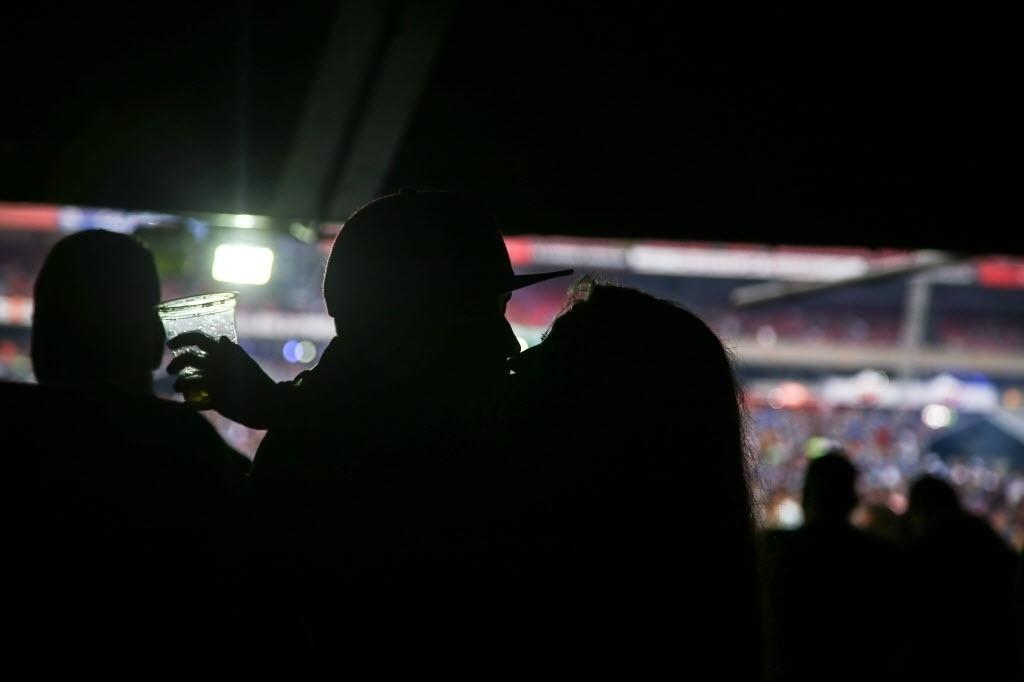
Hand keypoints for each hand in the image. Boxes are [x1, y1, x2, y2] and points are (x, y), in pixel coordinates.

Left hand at [167, 333, 281, 428]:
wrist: (270, 403)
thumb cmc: (258, 382)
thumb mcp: (246, 362)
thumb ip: (232, 352)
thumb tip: (221, 340)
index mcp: (226, 352)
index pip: (197, 338)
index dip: (181, 339)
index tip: (170, 344)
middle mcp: (219, 364)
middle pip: (187, 359)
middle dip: (175, 364)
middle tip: (170, 370)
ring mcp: (217, 382)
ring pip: (186, 380)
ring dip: (178, 384)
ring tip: (178, 387)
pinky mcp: (216, 400)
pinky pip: (194, 400)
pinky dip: (188, 401)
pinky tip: (188, 402)